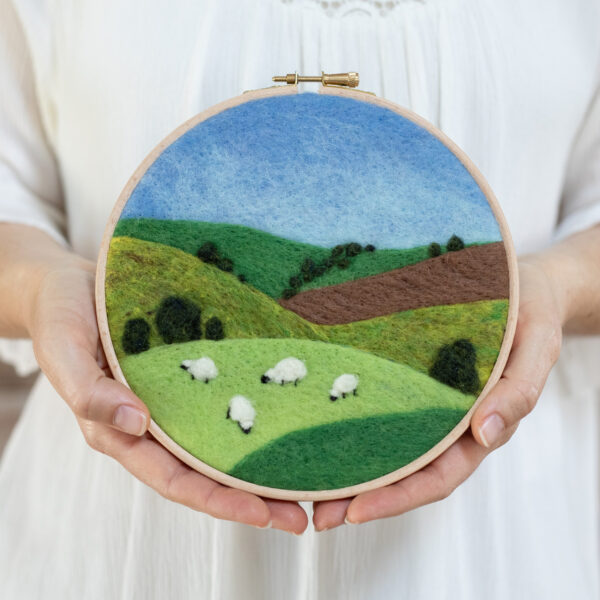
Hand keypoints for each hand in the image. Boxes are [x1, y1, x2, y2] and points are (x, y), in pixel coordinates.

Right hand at [28, 257, 307, 533]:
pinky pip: (221, 401)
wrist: (71, 283)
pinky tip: (284, 417)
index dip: (218, 500)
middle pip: (207, 472)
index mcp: (121, 433)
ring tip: (308, 475)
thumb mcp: (65, 351)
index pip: (175, 479)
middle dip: (253, 496)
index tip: (263, 512)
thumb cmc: (61, 316)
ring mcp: (173, 401)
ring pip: (220, 443)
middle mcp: (153, 425)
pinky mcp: (187, 375)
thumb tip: (136, 422)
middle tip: (303, 512)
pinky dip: (251, 416)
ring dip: (261, 462)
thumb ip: (90, 392)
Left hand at [313, 256, 563, 529]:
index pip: (437, 477)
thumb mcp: (535, 347)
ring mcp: (425, 400)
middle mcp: (446, 422)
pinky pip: (380, 404)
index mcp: (478, 426)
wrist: (521, 284)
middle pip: (402, 470)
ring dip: (348, 465)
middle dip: (359, 494)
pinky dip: (351, 420)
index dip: (397, 497)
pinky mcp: (408, 374)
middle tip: (314, 512)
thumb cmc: (531, 313)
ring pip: (385, 443)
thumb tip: (486, 432)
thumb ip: (518, 391)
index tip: (355, 512)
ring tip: (304, 482)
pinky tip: (320, 422)